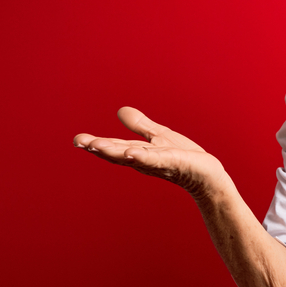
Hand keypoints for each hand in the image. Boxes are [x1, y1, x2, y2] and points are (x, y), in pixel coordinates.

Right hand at [73, 107, 224, 197]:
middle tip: (79, 142)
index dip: (96, 144)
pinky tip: (131, 153)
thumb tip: (120, 110)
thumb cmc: (184, 158)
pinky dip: (143, 157)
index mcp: (139, 153)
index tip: (78, 140)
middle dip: (98, 148)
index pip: (114, 147)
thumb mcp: (159, 137)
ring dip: (115, 152)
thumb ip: (140, 126)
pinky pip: (156, 160)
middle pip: (118, 153)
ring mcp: (158, 163)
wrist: (207, 175)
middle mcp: (144, 160)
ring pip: (133, 157)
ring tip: (97, 146)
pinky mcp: (173, 163)